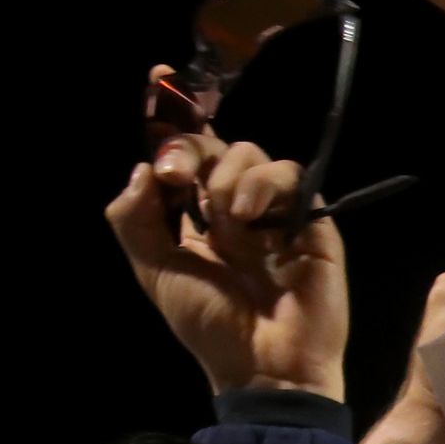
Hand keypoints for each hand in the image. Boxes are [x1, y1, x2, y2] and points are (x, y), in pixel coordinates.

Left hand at [107, 134, 347, 398]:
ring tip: (226, 220)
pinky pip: (289, 174)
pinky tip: (250, 217)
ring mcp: (274, 212)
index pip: (185, 153)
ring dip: (226, 176)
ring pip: (250, 151)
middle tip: (176, 177)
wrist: (263, 366)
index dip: (173, 114)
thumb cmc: (211, 327)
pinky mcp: (310, 220)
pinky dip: (263, 185)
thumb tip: (143, 167)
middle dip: (187, 149)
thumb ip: (134, 218)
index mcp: (195, 216)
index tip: (157, 76)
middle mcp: (234, 206)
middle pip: (213, 143)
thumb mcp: (155, 272)